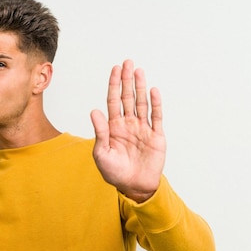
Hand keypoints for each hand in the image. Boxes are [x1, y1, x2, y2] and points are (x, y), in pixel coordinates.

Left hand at [90, 59, 165, 202]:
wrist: (134, 187)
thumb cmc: (115, 173)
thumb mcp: (102, 153)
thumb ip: (100, 131)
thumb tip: (94, 111)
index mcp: (114, 127)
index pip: (113, 101)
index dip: (114, 85)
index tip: (114, 69)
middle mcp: (128, 124)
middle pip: (127, 97)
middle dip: (127, 80)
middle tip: (127, 62)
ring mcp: (142, 128)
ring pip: (141, 103)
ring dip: (140, 87)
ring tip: (139, 71)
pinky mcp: (155, 136)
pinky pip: (156, 117)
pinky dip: (155, 103)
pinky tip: (153, 90)